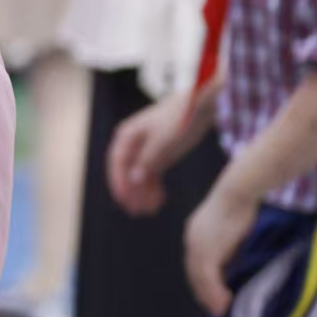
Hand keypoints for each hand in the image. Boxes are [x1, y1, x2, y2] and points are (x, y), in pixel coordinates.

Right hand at [107, 91, 194, 216]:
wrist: (199, 105)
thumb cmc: (179, 118)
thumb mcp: (163, 140)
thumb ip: (148, 160)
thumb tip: (133, 180)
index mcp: (128, 135)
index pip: (117, 162)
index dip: (119, 182)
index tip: (124, 200)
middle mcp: (133, 143)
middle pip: (126, 171)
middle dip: (131, 192)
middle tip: (136, 211)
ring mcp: (146, 149)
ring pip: (139, 175)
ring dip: (142, 193)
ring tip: (150, 210)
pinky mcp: (159, 154)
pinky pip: (151, 174)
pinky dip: (153, 188)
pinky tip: (159, 200)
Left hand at [185, 180, 256, 315]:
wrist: (238, 192)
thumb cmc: (241, 206)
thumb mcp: (231, 229)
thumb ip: (228, 246)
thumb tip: (235, 262)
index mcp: (195, 234)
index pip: (194, 264)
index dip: (202, 281)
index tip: (211, 295)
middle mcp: (192, 241)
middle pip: (193, 274)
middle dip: (203, 292)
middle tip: (215, 309)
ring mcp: (198, 246)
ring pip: (199, 278)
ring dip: (209, 297)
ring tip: (220, 310)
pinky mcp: (208, 250)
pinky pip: (208, 277)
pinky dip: (215, 292)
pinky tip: (224, 303)